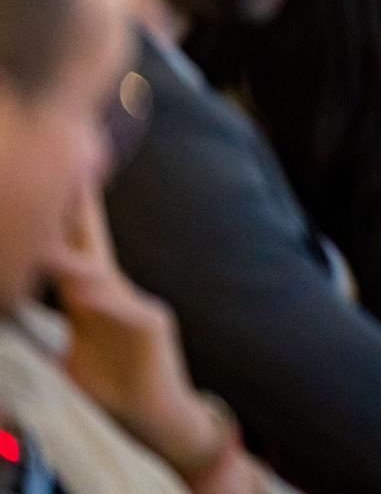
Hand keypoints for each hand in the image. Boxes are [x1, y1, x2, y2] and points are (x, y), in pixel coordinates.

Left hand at [49, 197, 231, 483]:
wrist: (155, 417)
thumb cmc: (113, 390)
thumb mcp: (71, 358)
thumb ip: (51, 334)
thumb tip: (17, 313)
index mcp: (96, 302)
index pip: (74, 256)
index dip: (62, 224)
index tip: (53, 186)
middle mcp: (118, 295)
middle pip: (94, 248)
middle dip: (81, 211)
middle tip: (73, 171)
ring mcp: (139, 306)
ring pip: (103, 276)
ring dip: (79, 255)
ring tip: (59, 234)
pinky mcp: (154, 324)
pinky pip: (124, 308)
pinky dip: (103, 301)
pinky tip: (86, 293)